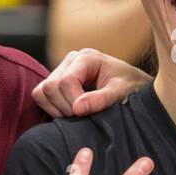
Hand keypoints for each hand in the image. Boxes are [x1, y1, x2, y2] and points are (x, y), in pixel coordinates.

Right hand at [33, 48, 151, 117]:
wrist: (134, 88)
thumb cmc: (131, 87)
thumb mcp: (120, 92)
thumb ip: (101, 100)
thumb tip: (77, 109)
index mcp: (87, 57)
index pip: (66, 81)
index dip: (74, 101)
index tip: (88, 114)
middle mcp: (71, 60)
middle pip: (50, 86)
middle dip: (65, 107)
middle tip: (84, 117)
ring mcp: (62, 70)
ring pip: (41, 92)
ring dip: (57, 109)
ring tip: (78, 116)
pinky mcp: (57, 83)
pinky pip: (41, 97)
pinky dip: (52, 109)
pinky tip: (70, 115)